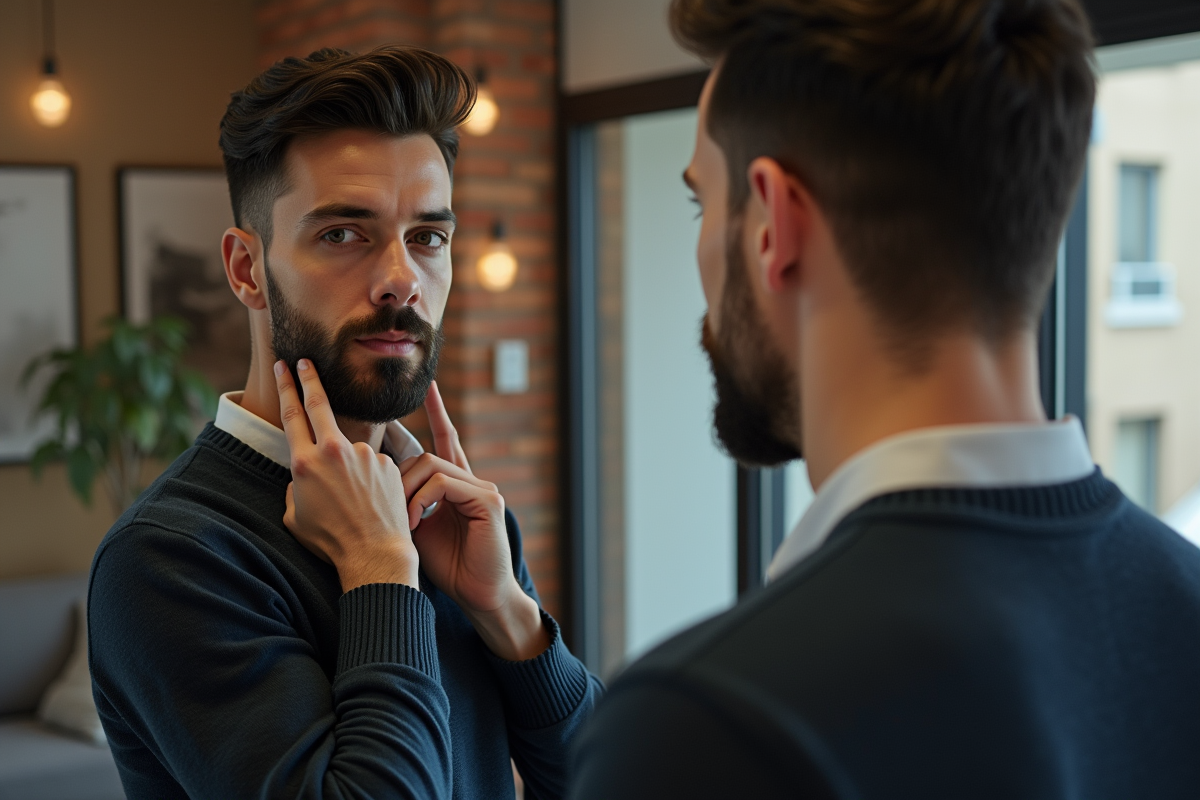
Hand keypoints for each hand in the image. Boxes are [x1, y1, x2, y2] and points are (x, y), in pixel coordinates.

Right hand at [276, 359, 418, 592]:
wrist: (375, 554)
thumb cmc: (330, 541)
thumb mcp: (295, 517)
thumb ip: (295, 487)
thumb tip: (303, 475)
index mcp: (304, 463)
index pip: (291, 414)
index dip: (286, 388)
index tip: (283, 367)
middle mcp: (334, 451)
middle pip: (319, 403)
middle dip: (309, 378)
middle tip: (306, 361)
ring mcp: (364, 454)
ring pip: (350, 450)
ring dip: (349, 467)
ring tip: (354, 502)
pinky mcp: (387, 462)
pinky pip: (372, 464)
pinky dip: (369, 478)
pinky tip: (372, 502)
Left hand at [401, 382, 549, 660]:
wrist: (480, 597)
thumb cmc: (447, 568)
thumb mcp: (416, 529)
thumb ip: (402, 502)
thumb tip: (370, 484)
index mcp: (455, 486)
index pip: (445, 439)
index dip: (437, 412)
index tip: (428, 386)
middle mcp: (471, 480)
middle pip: (424, 456)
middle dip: (397, 478)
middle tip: (383, 506)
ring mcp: (481, 487)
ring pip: (430, 466)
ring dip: (405, 494)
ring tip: (400, 523)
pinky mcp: (487, 500)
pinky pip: (443, 483)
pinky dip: (421, 501)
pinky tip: (413, 523)